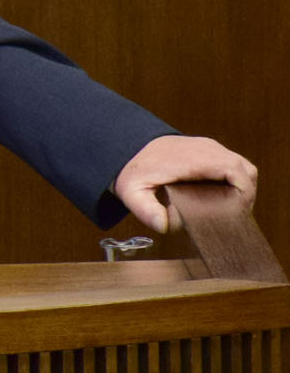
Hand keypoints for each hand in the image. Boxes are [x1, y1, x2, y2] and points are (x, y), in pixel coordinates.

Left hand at [112, 134, 256, 232]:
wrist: (126, 146)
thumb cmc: (133, 169)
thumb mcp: (133, 192)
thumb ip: (147, 210)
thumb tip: (164, 226)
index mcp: (193, 158)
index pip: (235, 170)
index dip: (244, 193)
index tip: (237, 212)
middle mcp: (205, 149)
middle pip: (245, 170)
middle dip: (245, 194)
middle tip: (232, 215)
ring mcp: (208, 147)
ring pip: (241, 167)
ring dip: (240, 187)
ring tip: (227, 208)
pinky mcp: (207, 150)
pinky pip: (231, 164)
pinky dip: (232, 180)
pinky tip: (219, 196)